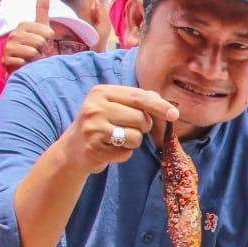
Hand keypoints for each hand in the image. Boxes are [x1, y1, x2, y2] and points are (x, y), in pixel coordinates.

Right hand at [1, 0, 54, 72]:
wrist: (28, 68)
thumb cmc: (37, 48)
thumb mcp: (43, 28)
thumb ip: (42, 8)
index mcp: (24, 25)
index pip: (48, 33)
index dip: (49, 41)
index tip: (43, 43)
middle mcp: (14, 34)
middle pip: (41, 42)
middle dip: (43, 51)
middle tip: (37, 53)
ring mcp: (8, 47)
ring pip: (33, 52)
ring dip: (36, 59)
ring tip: (32, 60)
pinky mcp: (5, 60)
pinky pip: (23, 61)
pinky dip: (27, 66)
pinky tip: (24, 65)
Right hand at [58, 85, 178, 174]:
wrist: (73, 149)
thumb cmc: (100, 124)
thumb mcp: (113, 106)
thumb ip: (137, 101)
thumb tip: (162, 101)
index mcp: (101, 92)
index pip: (138, 97)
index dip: (159, 106)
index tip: (175, 114)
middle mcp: (95, 108)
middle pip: (141, 118)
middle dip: (143, 127)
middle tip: (129, 128)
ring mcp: (93, 129)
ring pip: (136, 137)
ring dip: (134, 142)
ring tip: (118, 139)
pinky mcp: (94, 149)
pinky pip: (126, 153)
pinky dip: (124, 154)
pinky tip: (110, 149)